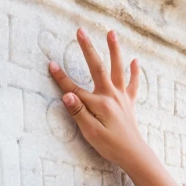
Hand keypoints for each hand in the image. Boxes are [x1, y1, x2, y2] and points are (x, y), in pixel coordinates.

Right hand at [48, 27, 151, 171]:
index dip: (61, 78)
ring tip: (111, 32)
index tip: (50, 64)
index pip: (75, 89)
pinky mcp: (129, 103)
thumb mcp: (90, 132)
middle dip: (87, 48)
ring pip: (118, 69)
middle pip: (97, 67)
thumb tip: (67, 95)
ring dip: (114, 49)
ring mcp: (122, 97)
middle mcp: (111, 96)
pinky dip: (134, 72)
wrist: (134, 154)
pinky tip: (134, 61)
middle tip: (80, 31)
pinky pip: (133, 84)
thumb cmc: (110, 146)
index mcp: (100, 103)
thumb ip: (79, 112)